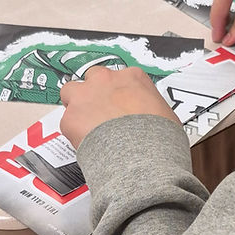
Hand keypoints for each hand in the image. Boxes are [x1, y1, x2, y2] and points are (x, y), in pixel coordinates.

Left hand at [59, 66, 178, 148]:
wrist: (142, 157)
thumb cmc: (159, 138)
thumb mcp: (166, 115)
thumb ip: (151, 108)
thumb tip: (151, 118)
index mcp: (133, 77)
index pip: (120, 77)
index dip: (118, 93)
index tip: (119, 105)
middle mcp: (107, 80)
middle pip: (94, 78)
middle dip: (95, 93)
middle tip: (101, 113)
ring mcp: (86, 96)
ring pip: (70, 92)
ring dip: (76, 105)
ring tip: (86, 126)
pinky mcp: (71, 117)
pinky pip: (67, 122)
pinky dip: (74, 133)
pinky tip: (87, 144)